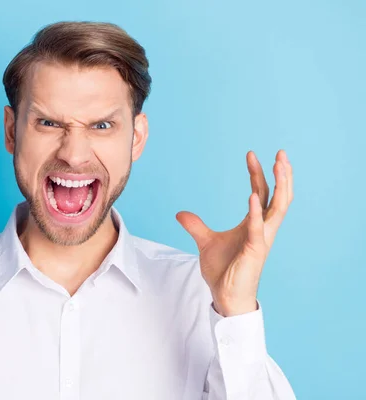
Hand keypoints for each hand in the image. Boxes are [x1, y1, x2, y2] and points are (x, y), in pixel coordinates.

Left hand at [175, 150, 293, 316]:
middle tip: (282, 153)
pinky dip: (256, 212)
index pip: (261, 193)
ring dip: (280, 186)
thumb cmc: (224, 271)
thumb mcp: (206, 242)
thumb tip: (180, 214)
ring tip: (279, 165)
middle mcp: (263, 229)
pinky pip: (257, 228)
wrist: (226, 296)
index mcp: (254, 225)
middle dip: (282, 175)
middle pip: (279, 197)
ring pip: (278, 208)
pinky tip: (253, 195)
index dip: (258, 174)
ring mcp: (262, 239)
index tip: (251, 154)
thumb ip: (196, 226)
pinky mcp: (255, 250)